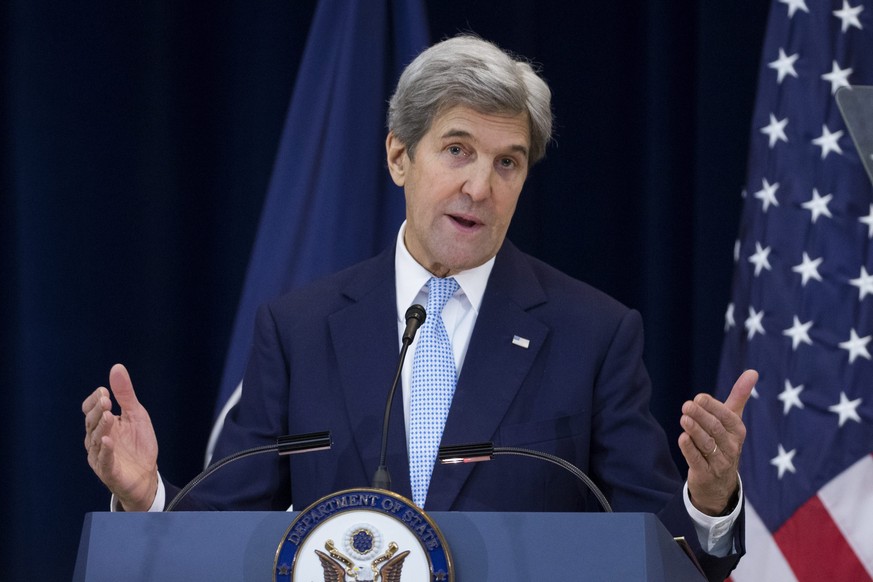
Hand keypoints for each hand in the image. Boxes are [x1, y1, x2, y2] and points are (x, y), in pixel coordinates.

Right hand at [82, 364, 158, 510]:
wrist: (147, 475)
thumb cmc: (138, 444)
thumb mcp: (136, 415)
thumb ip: (125, 394)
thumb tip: (117, 367)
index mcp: (103, 424)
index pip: (90, 410)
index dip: (94, 401)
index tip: (104, 391)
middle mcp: (98, 439)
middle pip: (92, 423)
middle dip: (98, 410)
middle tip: (105, 399)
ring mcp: (101, 456)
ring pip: (97, 440)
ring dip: (102, 427)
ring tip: (108, 415)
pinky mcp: (108, 471)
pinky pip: (104, 460)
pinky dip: (106, 450)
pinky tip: (108, 440)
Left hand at [678, 369, 757, 515]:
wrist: (719, 483)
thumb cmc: (724, 443)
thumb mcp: (732, 421)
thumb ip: (739, 396)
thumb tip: (753, 371)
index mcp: (737, 431)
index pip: (727, 417)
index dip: (713, 407)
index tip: (698, 397)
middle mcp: (731, 447)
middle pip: (716, 429)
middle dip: (701, 416)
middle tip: (686, 405)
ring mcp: (719, 462)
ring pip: (707, 444)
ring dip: (695, 430)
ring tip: (684, 418)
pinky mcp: (705, 474)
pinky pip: (698, 460)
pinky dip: (690, 449)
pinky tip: (682, 438)